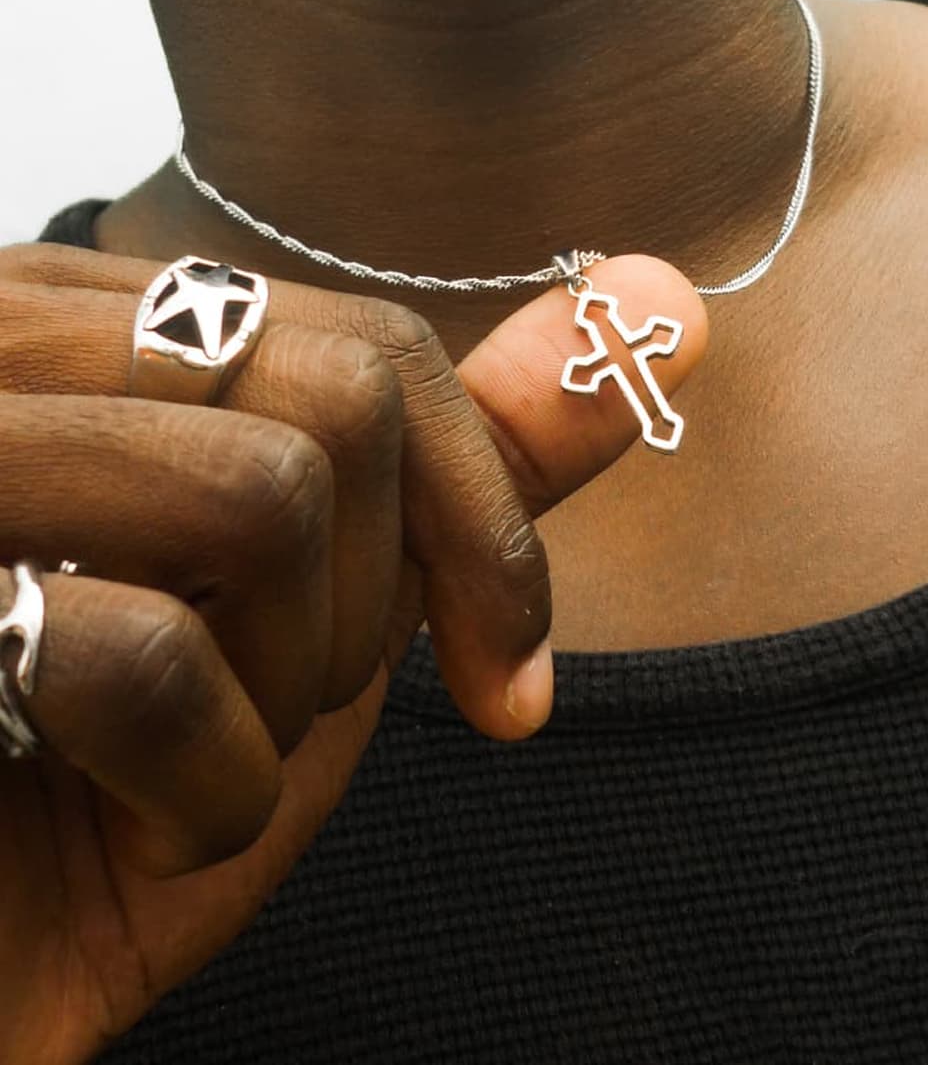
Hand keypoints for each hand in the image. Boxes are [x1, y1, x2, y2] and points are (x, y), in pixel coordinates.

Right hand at [0, 243, 705, 1061]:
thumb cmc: (136, 779)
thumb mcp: (331, 613)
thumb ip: (479, 457)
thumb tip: (668, 297)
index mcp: (108, 334)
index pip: (374, 347)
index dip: (478, 518)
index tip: (509, 670)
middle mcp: (14, 347)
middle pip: (343, 393)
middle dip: (374, 608)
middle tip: (284, 716)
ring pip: (267, 493)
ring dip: (291, 692)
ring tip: (195, 759)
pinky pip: (154, 656)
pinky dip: (203, 795)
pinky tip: (124, 824)